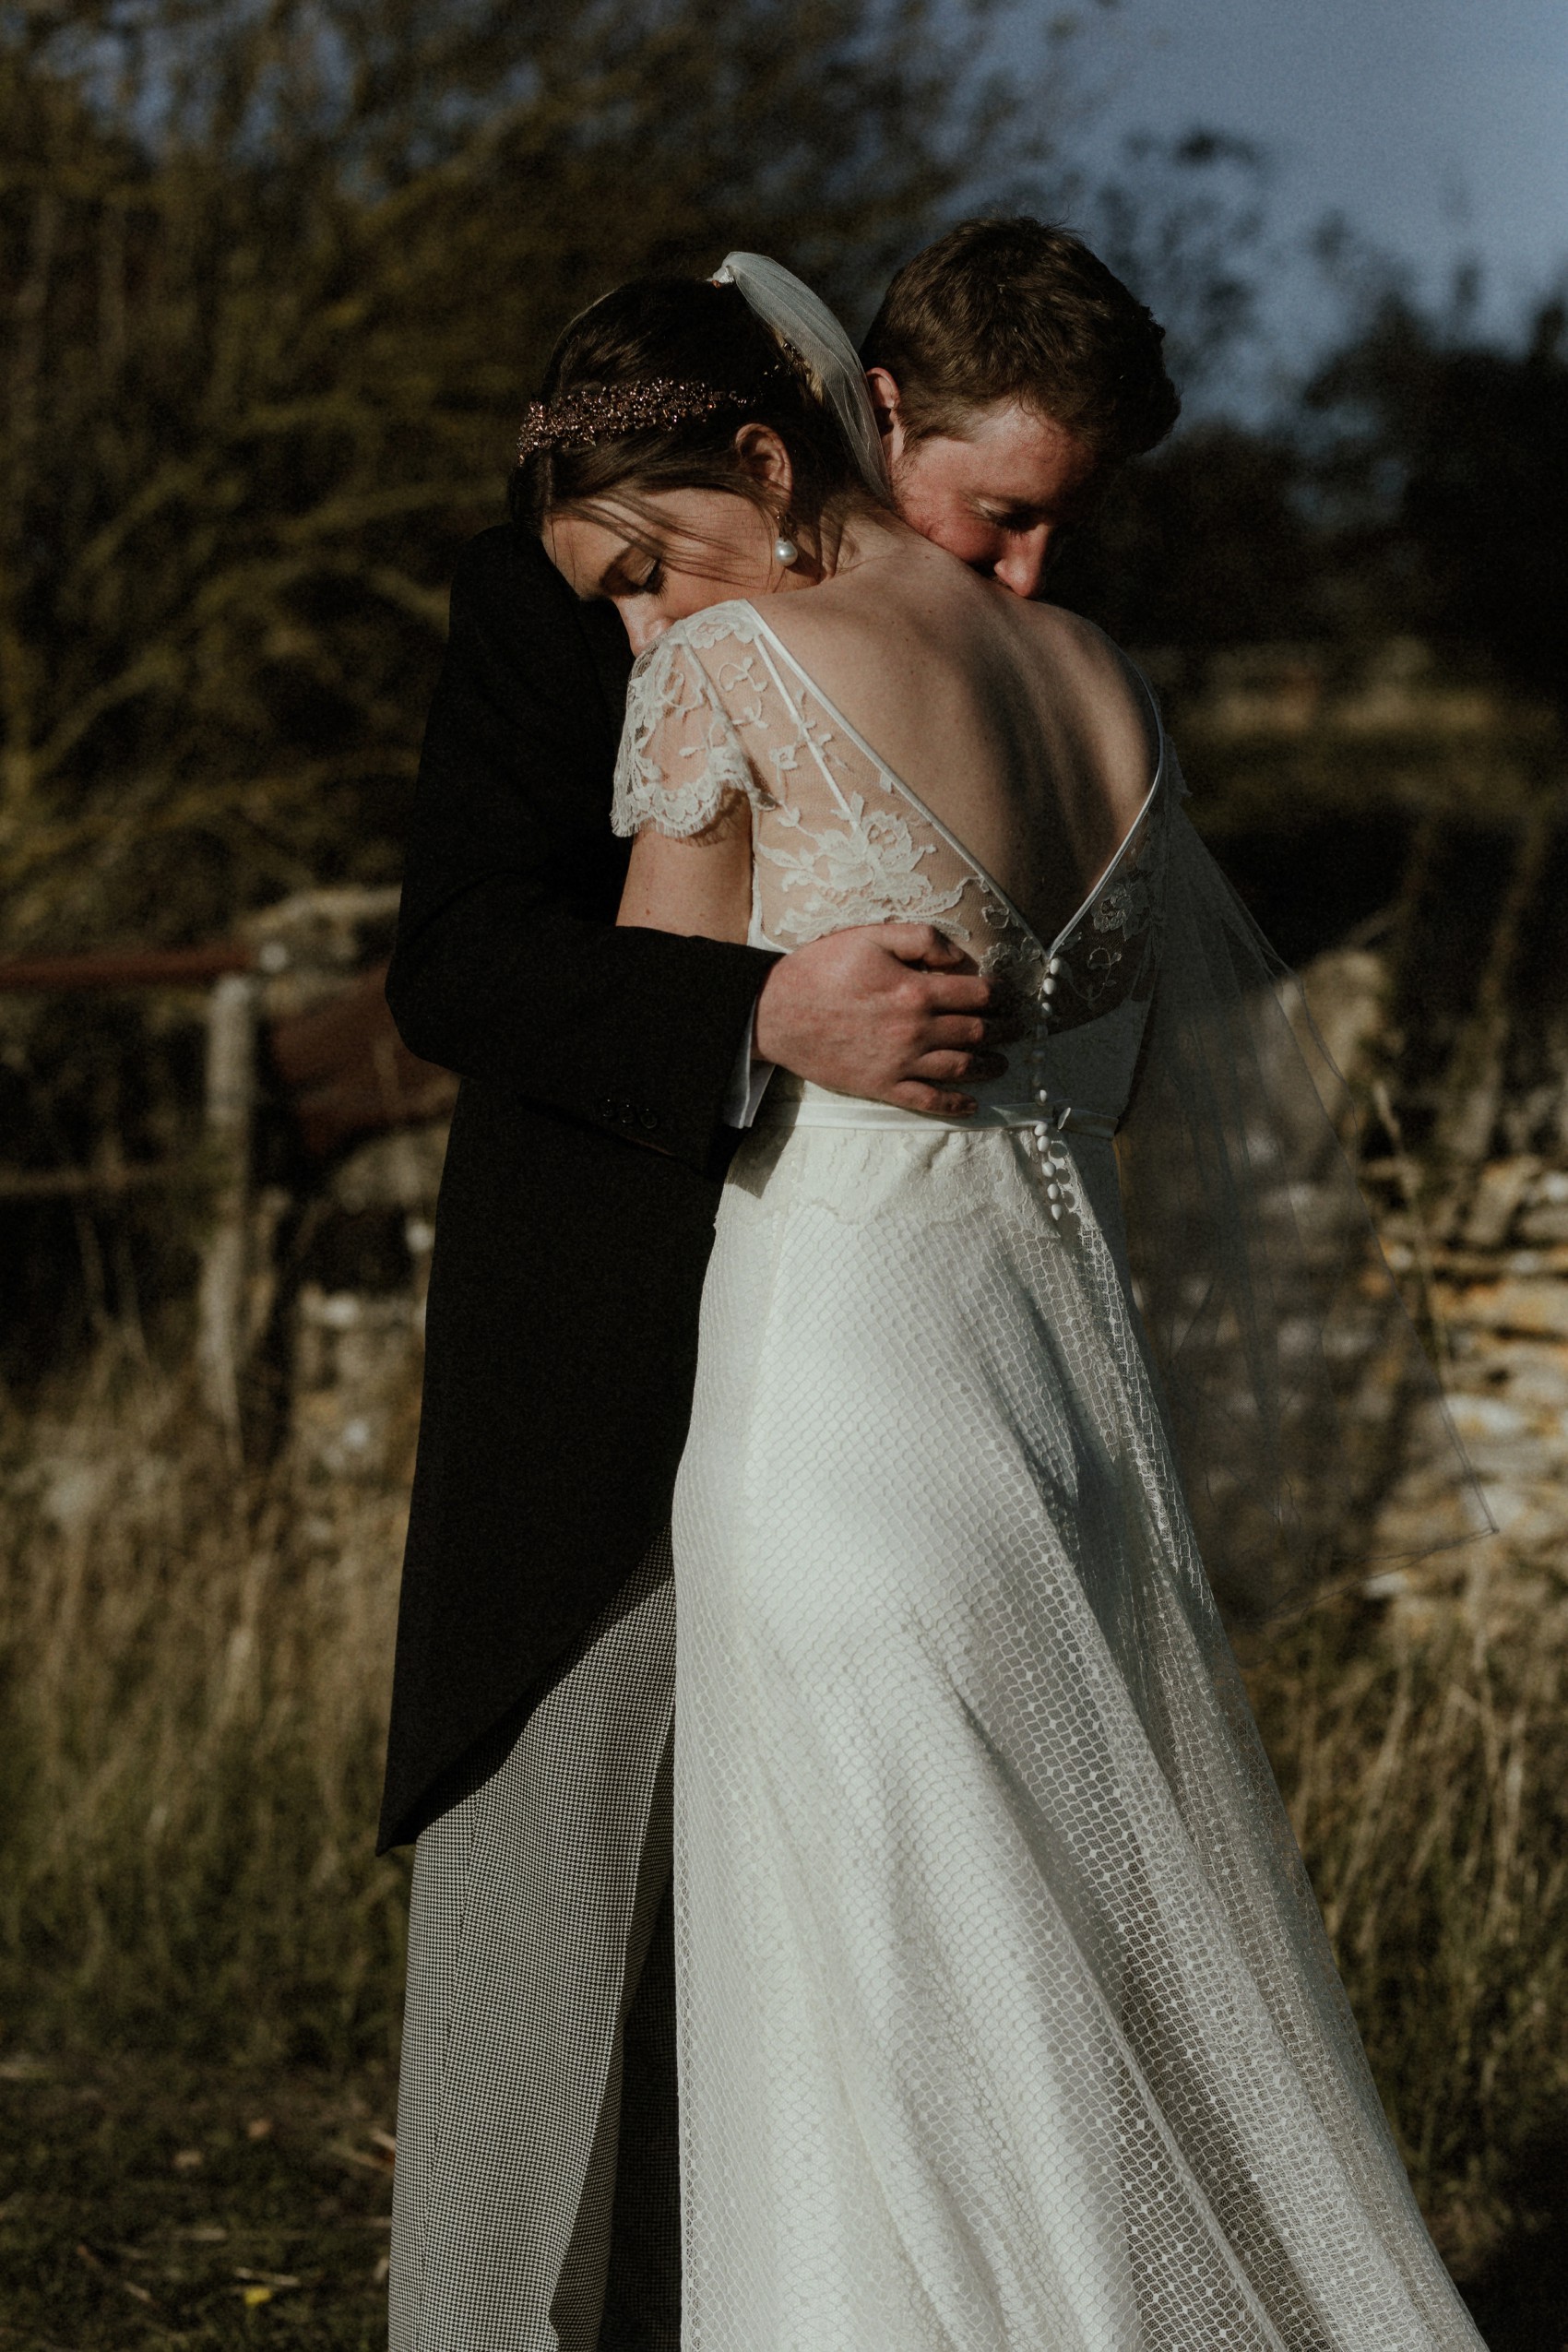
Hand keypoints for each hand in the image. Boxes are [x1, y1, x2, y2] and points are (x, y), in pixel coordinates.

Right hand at [752, 924, 1009, 1117]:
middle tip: (1017, 1029)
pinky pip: (929, 1101)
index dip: (999, 995)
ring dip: (989, 1065)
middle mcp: (916, 1030)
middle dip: (1003, 1030)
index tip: (1008, 996)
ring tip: (1003, 1062)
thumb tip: (961, 958)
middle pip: (976, 1032)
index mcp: (917, 990)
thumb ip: (922, 939)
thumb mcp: (872, 935)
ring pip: (960, 1068)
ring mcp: (901, 1062)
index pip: (977, 994)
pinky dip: (956, 1104)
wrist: (777, 1012)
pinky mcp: (883, 1086)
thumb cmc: (822, 969)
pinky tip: (972, 1103)